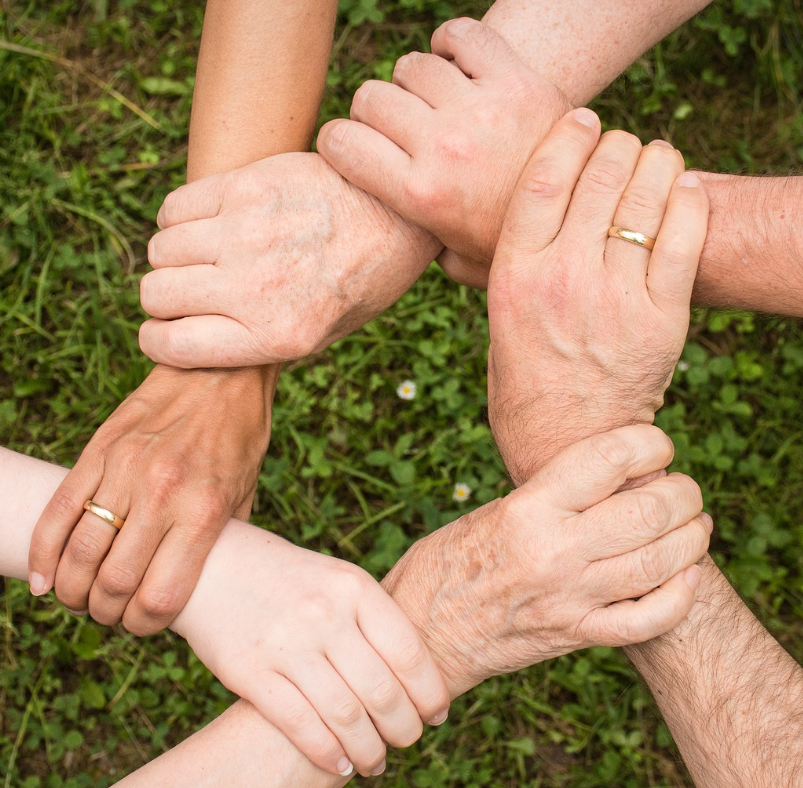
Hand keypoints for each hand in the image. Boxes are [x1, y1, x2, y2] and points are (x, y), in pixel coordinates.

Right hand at [27, 365, 275, 634]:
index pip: (160, 597)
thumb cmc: (240, 437)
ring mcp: (125, 470)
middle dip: (106, 613)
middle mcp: (162, 494)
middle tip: (109, 613)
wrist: (220, 372)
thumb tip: (198, 586)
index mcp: (204, 511)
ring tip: (80, 596)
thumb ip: (220, 541)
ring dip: (72, 590)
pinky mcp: (99, 451)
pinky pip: (58, 511)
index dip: (144, 626)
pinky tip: (44, 578)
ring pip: (79, 553)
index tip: (143, 624)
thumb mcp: (245, 494)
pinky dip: (43, 553)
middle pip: (113, 583)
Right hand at [138, 152, 440, 367]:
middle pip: (157, 294)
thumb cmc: (362, 279)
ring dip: (173, 257)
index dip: (158, 340)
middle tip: (190, 291)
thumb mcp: (324, 334)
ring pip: (160, 250)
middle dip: (164, 299)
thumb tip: (197, 341)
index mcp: (278, 336)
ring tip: (204, 255)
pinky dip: (179, 219)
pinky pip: (174, 207)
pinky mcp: (247, 187)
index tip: (164, 331)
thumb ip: (260, 342)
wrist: (399, 214)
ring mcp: (248, 234)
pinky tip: (208, 223)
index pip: (172, 346)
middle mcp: (257, 288)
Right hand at [172, 522, 449, 778]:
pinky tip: (340, 765)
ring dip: (369, 750)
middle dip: (404, 728)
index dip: (430, 692)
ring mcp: (287, 643)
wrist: (215, 564)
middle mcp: (324, 614)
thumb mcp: (337, 579)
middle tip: (408, 741)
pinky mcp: (250, 671)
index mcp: (353, 587)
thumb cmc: (289, 577)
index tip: (436, 714)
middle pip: (382, 691)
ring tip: (377, 761)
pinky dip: (327, 754)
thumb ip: (372, 618)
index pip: (408, 652)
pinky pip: (300, 724)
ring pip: (345, 716)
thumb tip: (417, 675)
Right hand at [317, 17, 571, 287]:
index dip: (337, 142)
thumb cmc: (512, 244)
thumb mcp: (457, 263)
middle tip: (395, 129)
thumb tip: (388, 235)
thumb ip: (417, 247)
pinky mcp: (516, 80)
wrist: (586, 217)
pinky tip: (455, 66)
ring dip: (413, 83)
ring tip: (431, 104)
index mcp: (420, 196)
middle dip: (372, 113)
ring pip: (412, 66)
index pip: (340, 142)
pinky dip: (451, 43)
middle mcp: (444, 147)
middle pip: (371, 97)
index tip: (350, 148)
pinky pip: (462, 36)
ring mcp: (481, 110)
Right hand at [383, 425, 709, 696]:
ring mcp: (568, 598)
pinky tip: (687, 577)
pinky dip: (679, 598)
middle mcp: (553, 551)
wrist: (422, 633)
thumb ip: (549, 497)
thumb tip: (607, 478)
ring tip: (696, 524)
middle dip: (683, 493)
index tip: (657, 445)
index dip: (649, 443)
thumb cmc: (446, 563)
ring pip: (659, 563)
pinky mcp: (574, 635)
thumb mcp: (491, 511)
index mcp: (527, 509)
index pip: (608, 458)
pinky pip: (646, 621)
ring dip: (692, 539)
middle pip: (648, 510)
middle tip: (684, 488)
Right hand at [486, 109, 708, 483]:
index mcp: (514, 276)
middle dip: (616, 144)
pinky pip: (684, 236)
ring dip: (656, 162)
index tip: (582, 118)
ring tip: (656, 159)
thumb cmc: (524, 381)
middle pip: (600, 175)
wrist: (567, 444)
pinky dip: (688, 200)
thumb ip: (500, 266)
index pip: (543, 177)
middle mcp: (562, 279)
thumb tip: (500, 216)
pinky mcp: (661, 318)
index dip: (568, 135)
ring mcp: (615, 298)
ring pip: (646, 196)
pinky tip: (682, 190)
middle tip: (622, 145)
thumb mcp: (496, 319)